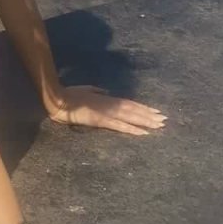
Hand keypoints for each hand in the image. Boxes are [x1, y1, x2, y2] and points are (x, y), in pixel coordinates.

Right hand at [47, 85, 166, 135]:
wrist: (58, 99)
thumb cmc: (69, 94)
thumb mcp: (86, 90)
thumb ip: (97, 91)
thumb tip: (105, 92)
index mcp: (106, 98)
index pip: (129, 103)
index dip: (143, 108)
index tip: (155, 111)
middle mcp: (110, 104)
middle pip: (133, 109)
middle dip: (149, 115)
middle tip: (164, 119)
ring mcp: (106, 111)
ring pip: (130, 116)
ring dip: (145, 121)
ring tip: (159, 125)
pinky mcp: (101, 120)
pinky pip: (120, 126)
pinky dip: (133, 129)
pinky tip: (143, 133)